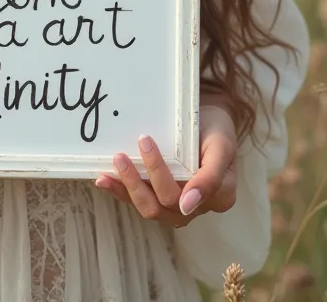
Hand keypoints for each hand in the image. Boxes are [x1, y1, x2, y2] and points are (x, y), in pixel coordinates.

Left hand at [94, 103, 237, 228]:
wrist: (208, 119)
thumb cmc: (217, 130)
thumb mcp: (222, 146)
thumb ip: (211, 176)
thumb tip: (186, 206)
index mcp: (218, 196)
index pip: (186, 196)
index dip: (161, 175)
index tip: (145, 150)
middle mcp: (196, 207)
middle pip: (163, 205)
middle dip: (140, 180)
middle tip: (124, 153)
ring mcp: (176, 205)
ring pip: (149, 207)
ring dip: (128, 187)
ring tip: (114, 164)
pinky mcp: (158, 196)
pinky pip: (139, 200)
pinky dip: (120, 191)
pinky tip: (104, 179)